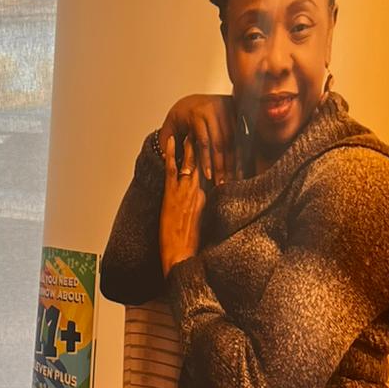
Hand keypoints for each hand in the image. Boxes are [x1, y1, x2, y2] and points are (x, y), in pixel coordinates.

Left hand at [159, 137, 205, 276]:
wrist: (182, 257)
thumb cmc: (190, 247)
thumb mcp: (203, 226)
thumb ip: (204, 210)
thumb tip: (206, 201)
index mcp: (206, 201)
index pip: (211, 176)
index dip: (213, 161)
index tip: (216, 148)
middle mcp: (198, 194)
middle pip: (204, 166)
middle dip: (205, 148)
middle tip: (205, 131)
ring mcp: (185, 193)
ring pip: (190, 163)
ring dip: (190, 145)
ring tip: (191, 130)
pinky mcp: (172, 195)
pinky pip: (173, 169)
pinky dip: (172, 153)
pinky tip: (172, 140)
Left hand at [160, 93, 236, 185]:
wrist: (193, 98)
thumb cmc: (181, 114)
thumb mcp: (169, 125)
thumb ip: (165, 140)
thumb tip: (164, 158)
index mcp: (196, 114)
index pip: (203, 142)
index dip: (206, 161)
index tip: (208, 176)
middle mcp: (213, 110)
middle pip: (220, 142)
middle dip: (222, 165)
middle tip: (222, 182)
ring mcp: (225, 110)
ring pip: (232, 140)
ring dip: (233, 160)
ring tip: (232, 178)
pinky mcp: (234, 112)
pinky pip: (239, 134)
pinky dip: (240, 151)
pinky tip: (240, 165)